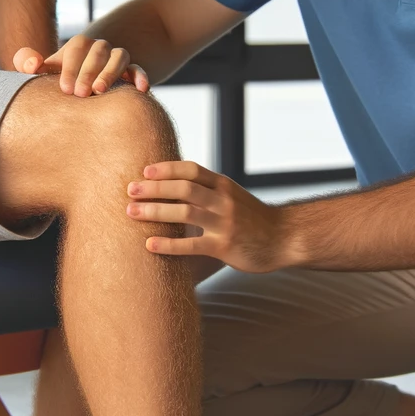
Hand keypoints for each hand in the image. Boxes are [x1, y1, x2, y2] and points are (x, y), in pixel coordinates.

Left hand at [13, 35, 149, 96]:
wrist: (84, 88)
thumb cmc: (62, 81)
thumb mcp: (45, 72)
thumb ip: (28, 64)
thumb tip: (31, 64)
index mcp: (79, 46)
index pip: (77, 47)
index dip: (71, 67)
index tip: (65, 89)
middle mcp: (99, 48)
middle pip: (99, 51)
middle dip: (88, 72)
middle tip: (80, 94)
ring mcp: (117, 59)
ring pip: (120, 56)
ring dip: (110, 73)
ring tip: (100, 92)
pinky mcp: (132, 72)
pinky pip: (138, 70)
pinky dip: (140, 77)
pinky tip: (140, 89)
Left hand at [125, 162, 287, 272]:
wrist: (284, 239)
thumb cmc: (253, 220)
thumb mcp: (234, 197)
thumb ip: (210, 190)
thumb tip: (175, 185)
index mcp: (224, 185)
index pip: (192, 169)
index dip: (167, 168)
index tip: (145, 171)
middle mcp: (224, 200)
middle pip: (184, 187)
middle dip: (154, 188)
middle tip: (130, 191)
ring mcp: (225, 223)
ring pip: (184, 212)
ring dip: (155, 211)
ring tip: (132, 213)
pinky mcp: (225, 247)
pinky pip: (192, 244)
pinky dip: (169, 244)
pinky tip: (150, 245)